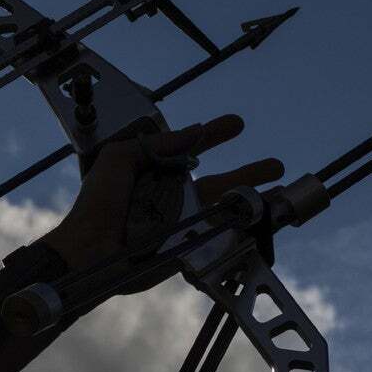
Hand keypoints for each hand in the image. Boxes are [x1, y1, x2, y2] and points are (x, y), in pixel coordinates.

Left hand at [50, 114, 283, 293]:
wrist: (90, 248)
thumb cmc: (97, 203)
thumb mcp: (120, 158)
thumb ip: (157, 145)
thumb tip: (193, 132)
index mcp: (157, 173)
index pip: (192, 150)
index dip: (214, 135)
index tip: (236, 124)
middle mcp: (174, 197)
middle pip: (221, 181)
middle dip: (249, 171)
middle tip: (275, 165)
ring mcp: (183, 222)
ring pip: (226, 208)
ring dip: (254, 198)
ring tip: (280, 188)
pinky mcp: (188, 246)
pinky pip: (220, 235)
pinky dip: (243, 228)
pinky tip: (263, 220)